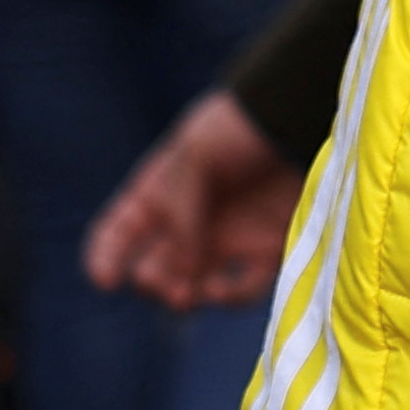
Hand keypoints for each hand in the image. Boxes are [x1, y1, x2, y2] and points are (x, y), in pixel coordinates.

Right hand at [86, 89, 298, 309]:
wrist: (304, 111)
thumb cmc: (242, 126)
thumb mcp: (195, 157)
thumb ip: (179, 215)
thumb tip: (183, 273)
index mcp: (159, 192)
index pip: (119, 234)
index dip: (105, 259)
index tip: (106, 280)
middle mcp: (190, 220)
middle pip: (153, 269)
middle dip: (151, 282)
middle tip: (157, 279)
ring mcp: (228, 236)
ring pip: (191, 286)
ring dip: (181, 297)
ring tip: (184, 295)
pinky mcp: (268, 248)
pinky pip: (242, 288)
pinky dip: (228, 297)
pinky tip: (219, 288)